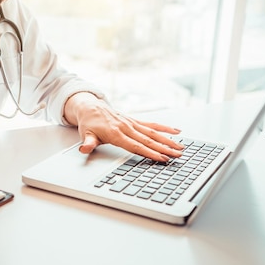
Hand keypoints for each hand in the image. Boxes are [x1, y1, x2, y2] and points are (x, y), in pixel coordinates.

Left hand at [64, 93, 183, 161]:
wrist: (90, 106)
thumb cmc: (88, 122)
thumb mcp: (85, 134)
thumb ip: (88, 143)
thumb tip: (84, 150)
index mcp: (116, 133)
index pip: (136, 146)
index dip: (150, 153)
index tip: (161, 158)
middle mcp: (126, 127)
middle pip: (149, 140)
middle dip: (164, 149)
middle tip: (178, 156)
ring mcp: (132, 123)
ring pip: (153, 133)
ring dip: (168, 140)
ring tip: (181, 147)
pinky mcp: (134, 121)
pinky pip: (152, 124)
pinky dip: (164, 128)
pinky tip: (176, 132)